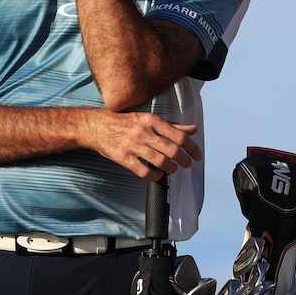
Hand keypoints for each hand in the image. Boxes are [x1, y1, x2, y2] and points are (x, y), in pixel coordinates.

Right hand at [83, 110, 201, 179]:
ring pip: (160, 161)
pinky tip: (158, 174)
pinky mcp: (123, 157)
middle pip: (172, 150)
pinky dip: (155, 176)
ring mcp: (133, 145)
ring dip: (170, 168)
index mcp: (152, 120)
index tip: (197, 155)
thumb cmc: (125, 122)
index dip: (192, 147)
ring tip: (172, 169)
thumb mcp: (149, 118)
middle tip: (187, 164)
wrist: (98, 126)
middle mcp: (143, 132)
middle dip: (184, 160)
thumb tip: (193, 129)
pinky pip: (144, 171)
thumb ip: (172, 125)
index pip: (179, 136)